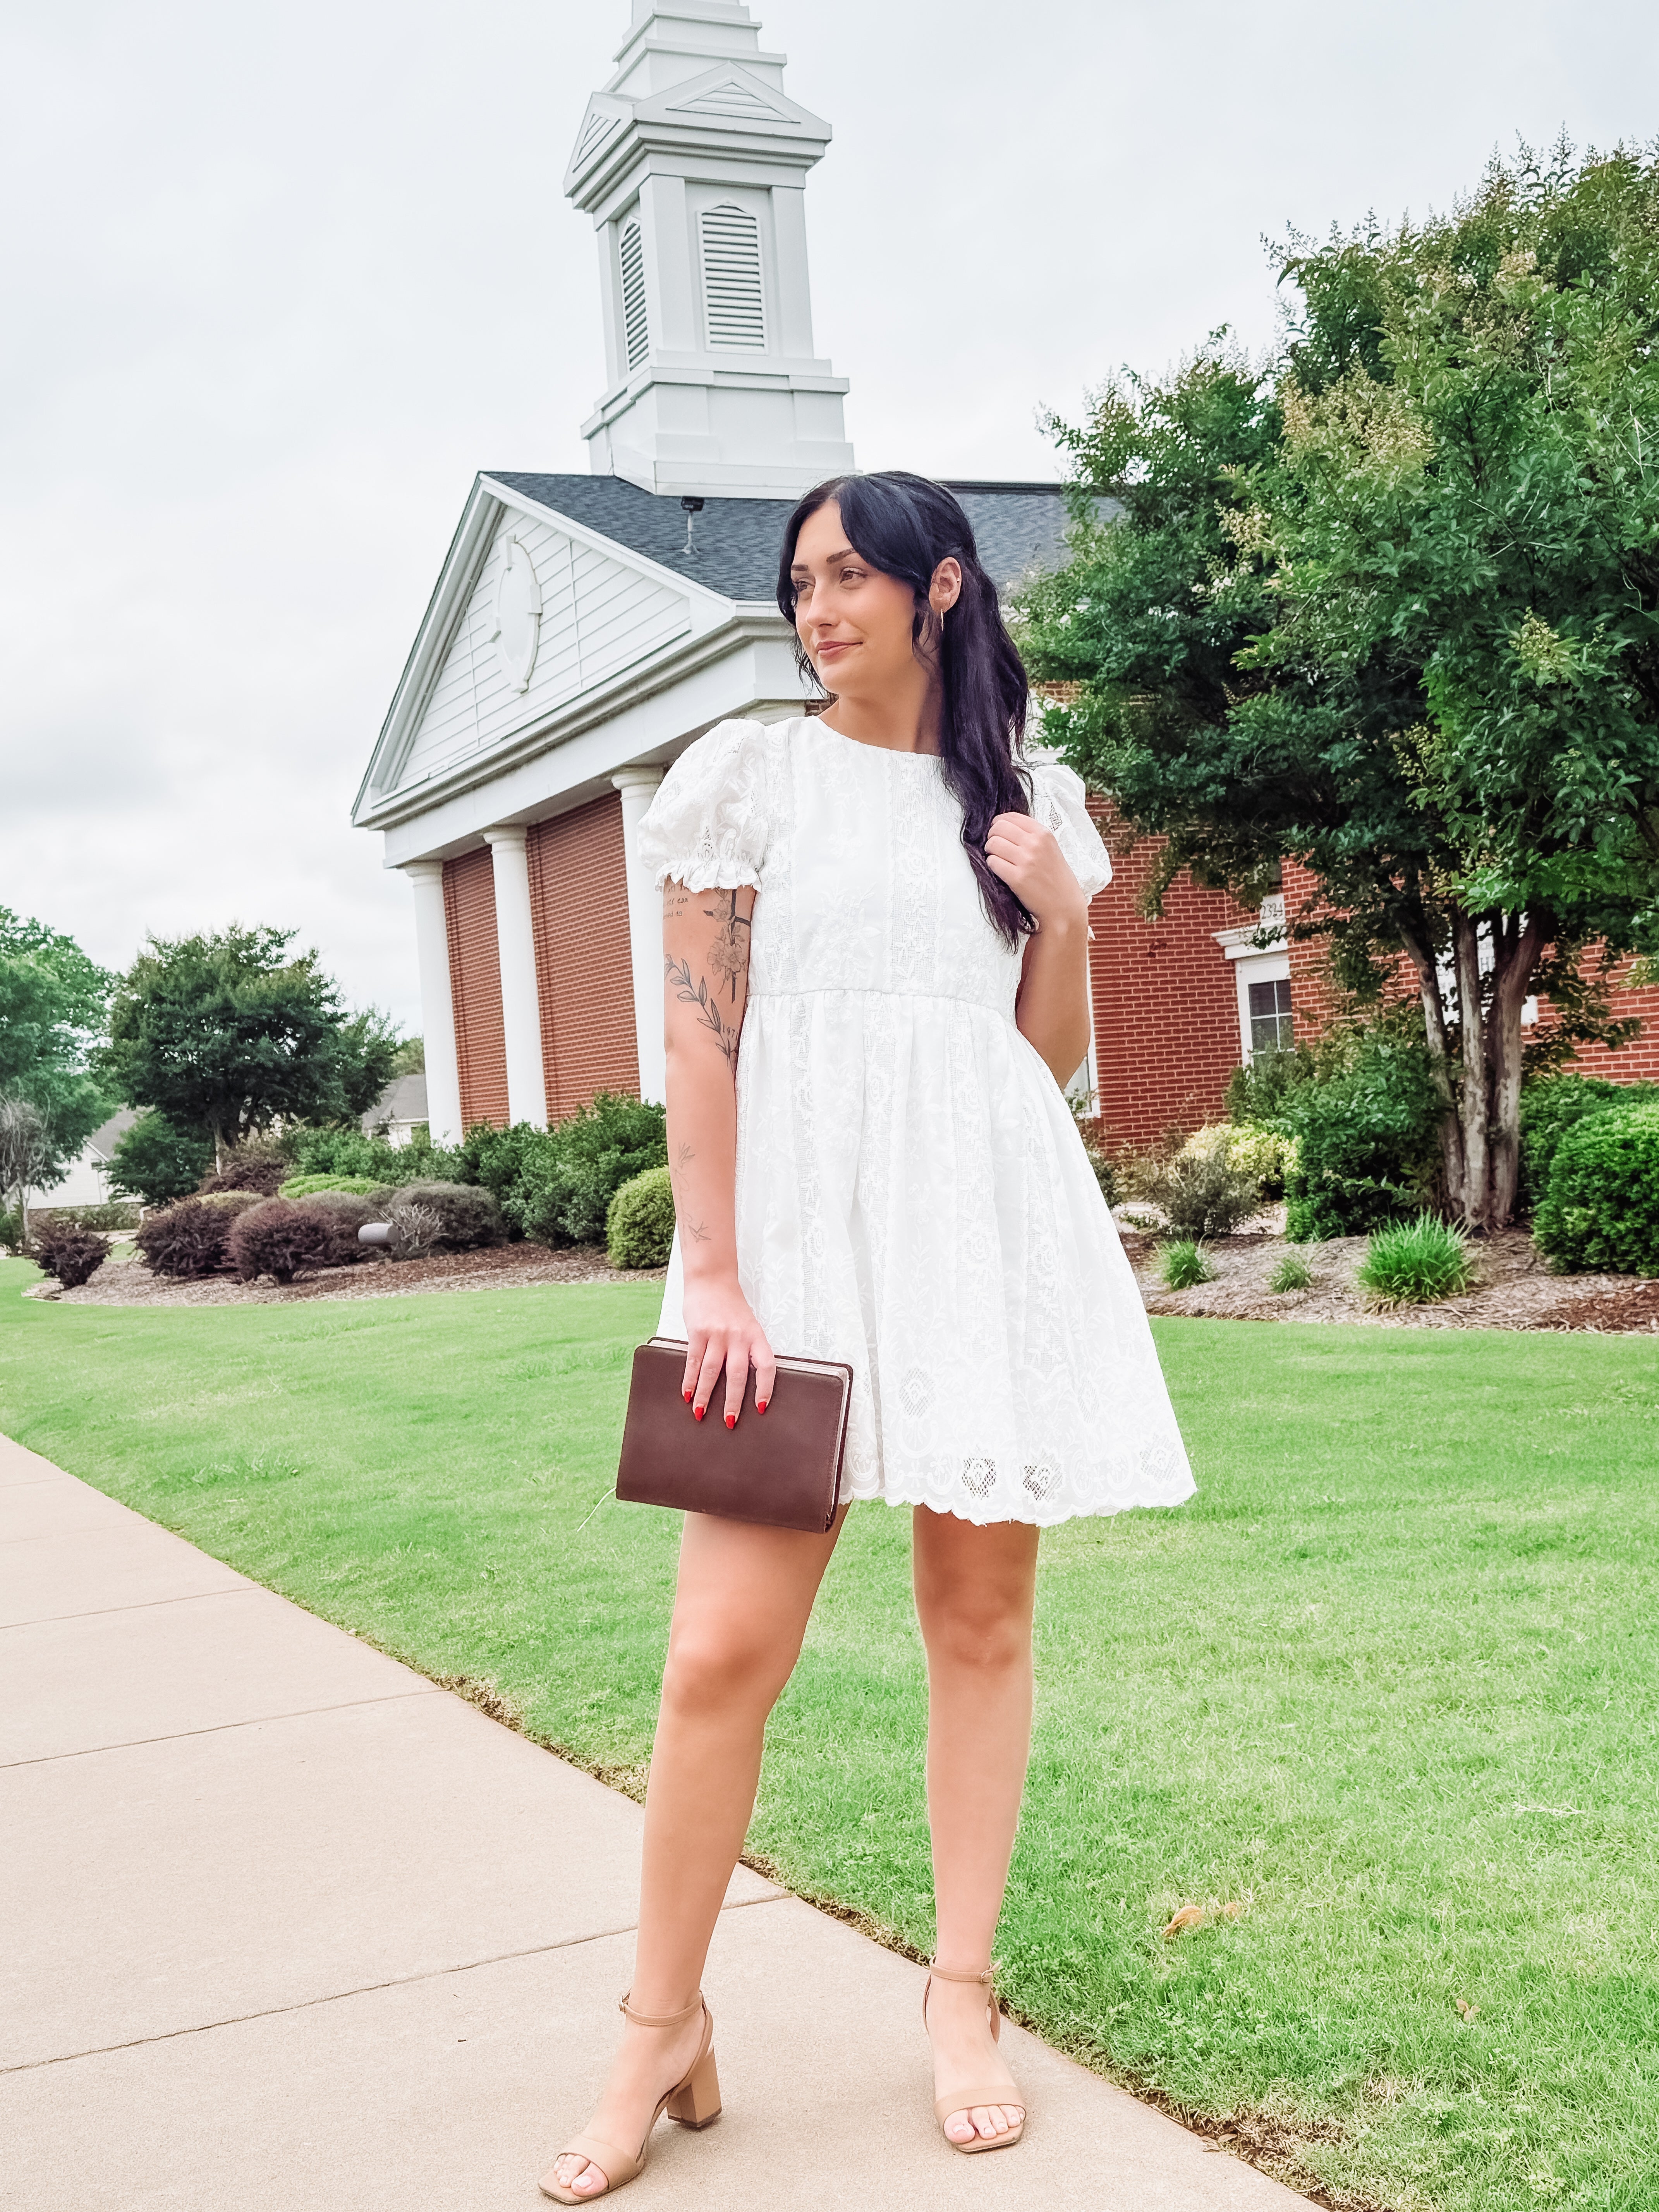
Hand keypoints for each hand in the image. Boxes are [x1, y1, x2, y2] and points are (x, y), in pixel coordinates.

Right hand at [681, 1276, 776, 1428]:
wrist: (712, 1278)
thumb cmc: (731, 1305)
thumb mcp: (748, 1325)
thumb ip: (748, 1349)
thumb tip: (746, 1382)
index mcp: (755, 1335)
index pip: (766, 1366)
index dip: (765, 1388)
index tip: (760, 1408)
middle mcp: (738, 1336)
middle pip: (737, 1375)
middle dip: (733, 1401)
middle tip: (729, 1422)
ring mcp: (717, 1333)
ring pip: (712, 1371)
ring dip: (705, 1395)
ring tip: (701, 1413)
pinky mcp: (698, 1331)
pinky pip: (693, 1361)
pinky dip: (690, 1380)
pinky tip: (688, 1394)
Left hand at [985, 814, 1086, 930]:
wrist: (1063, 907)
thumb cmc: (1057, 880)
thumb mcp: (1051, 850)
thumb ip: (1032, 836)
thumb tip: (1006, 826)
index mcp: (1044, 834)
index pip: (1012, 816)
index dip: (999, 822)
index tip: (997, 829)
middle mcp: (1035, 844)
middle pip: (998, 827)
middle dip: (992, 836)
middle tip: (995, 846)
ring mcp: (1026, 861)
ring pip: (992, 844)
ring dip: (990, 851)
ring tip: (997, 858)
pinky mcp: (1016, 878)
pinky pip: (993, 862)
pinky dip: (992, 866)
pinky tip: (1001, 870)